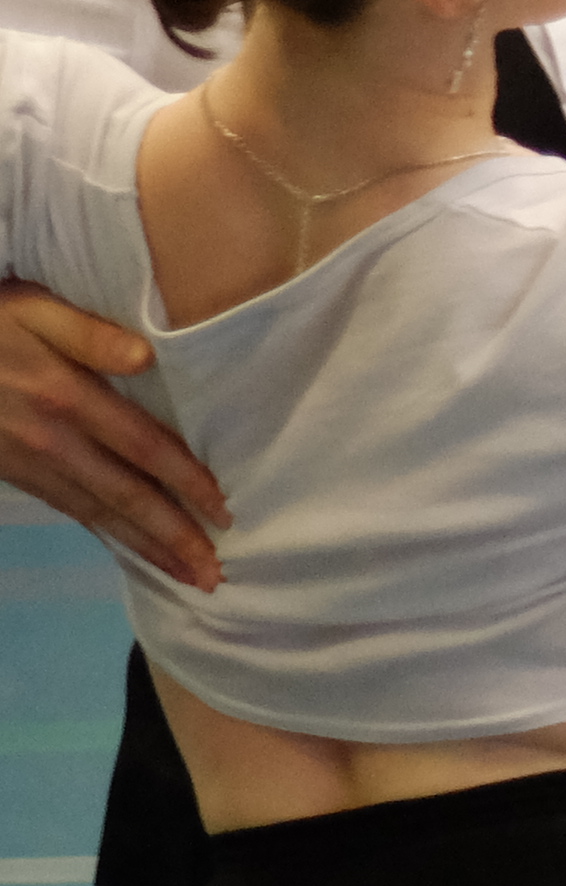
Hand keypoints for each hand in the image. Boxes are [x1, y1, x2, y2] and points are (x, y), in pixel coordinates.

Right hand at [0, 282, 224, 583]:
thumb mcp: (33, 309)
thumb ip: (89, 333)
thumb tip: (145, 356)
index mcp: (66, 398)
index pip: (143, 448)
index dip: (187, 483)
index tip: (224, 514)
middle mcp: (51, 441)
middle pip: (124, 497)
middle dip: (172, 538)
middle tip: (214, 576)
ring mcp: (29, 462)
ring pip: (96, 513)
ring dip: (143, 547)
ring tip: (184, 574)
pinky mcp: (13, 473)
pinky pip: (69, 509)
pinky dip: (105, 532)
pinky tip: (131, 546)